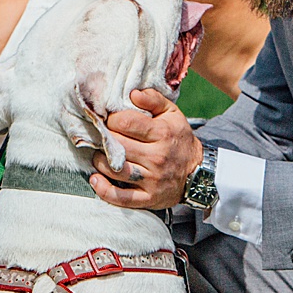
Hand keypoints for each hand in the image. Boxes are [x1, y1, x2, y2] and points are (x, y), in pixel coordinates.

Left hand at [90, 88, 200, 211]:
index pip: (127, 122)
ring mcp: (152, 180)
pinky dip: (103, 190)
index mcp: (162, 133)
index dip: (112, 119)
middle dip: (104, 139)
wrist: (197, 173)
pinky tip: (95, 179)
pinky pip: (121, 198)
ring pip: (116, 170)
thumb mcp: (173, 114)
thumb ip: (154, 100)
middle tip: (102, 138)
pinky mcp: (148, 198)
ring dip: (100, 161)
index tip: (110, 121)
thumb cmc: (178, 139)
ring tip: (100, 155)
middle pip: (118, 145)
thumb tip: (133, 93)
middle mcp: (157, 157)